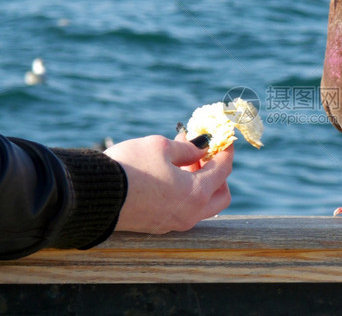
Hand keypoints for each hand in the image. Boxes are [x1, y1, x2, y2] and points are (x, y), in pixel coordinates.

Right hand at [105, 133, 232, 233]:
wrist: (92, 196)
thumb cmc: (129, 167)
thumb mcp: (161, 147)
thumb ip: (187, 147)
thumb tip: (201, 146)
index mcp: (197, 193)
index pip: (224, 170)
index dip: (226, 150)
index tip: (223, 138)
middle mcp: (190, 214)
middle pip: (221, 194)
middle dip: (218, 172)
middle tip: (202, 153)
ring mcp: (174, 223)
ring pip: (203, 204)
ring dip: (201, 182)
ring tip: (183, 159)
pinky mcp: (158, 226)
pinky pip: (184, 209)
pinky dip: (186, 192)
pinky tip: (170, 175)